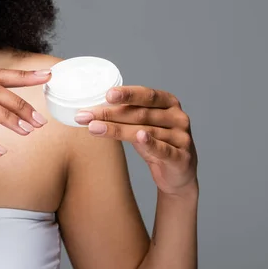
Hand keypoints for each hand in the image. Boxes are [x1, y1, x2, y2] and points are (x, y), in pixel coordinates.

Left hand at [74, 86, 197, 195]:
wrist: (178, 175)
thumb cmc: (156, 144)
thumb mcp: (142, 126)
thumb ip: (126, 115)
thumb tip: (91, 110)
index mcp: (169, 103)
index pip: (147, 95)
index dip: (128, 94)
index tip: (107, 95)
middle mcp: (178, 117)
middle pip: (141, 114)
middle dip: (111, 114)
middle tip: (85, 115)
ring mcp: (182, 138)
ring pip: (146, 131)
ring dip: (117, 130)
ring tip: (94, 128)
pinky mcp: (181, 158)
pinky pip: (164, 149)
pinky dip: (151, 143)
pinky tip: (139, 137)